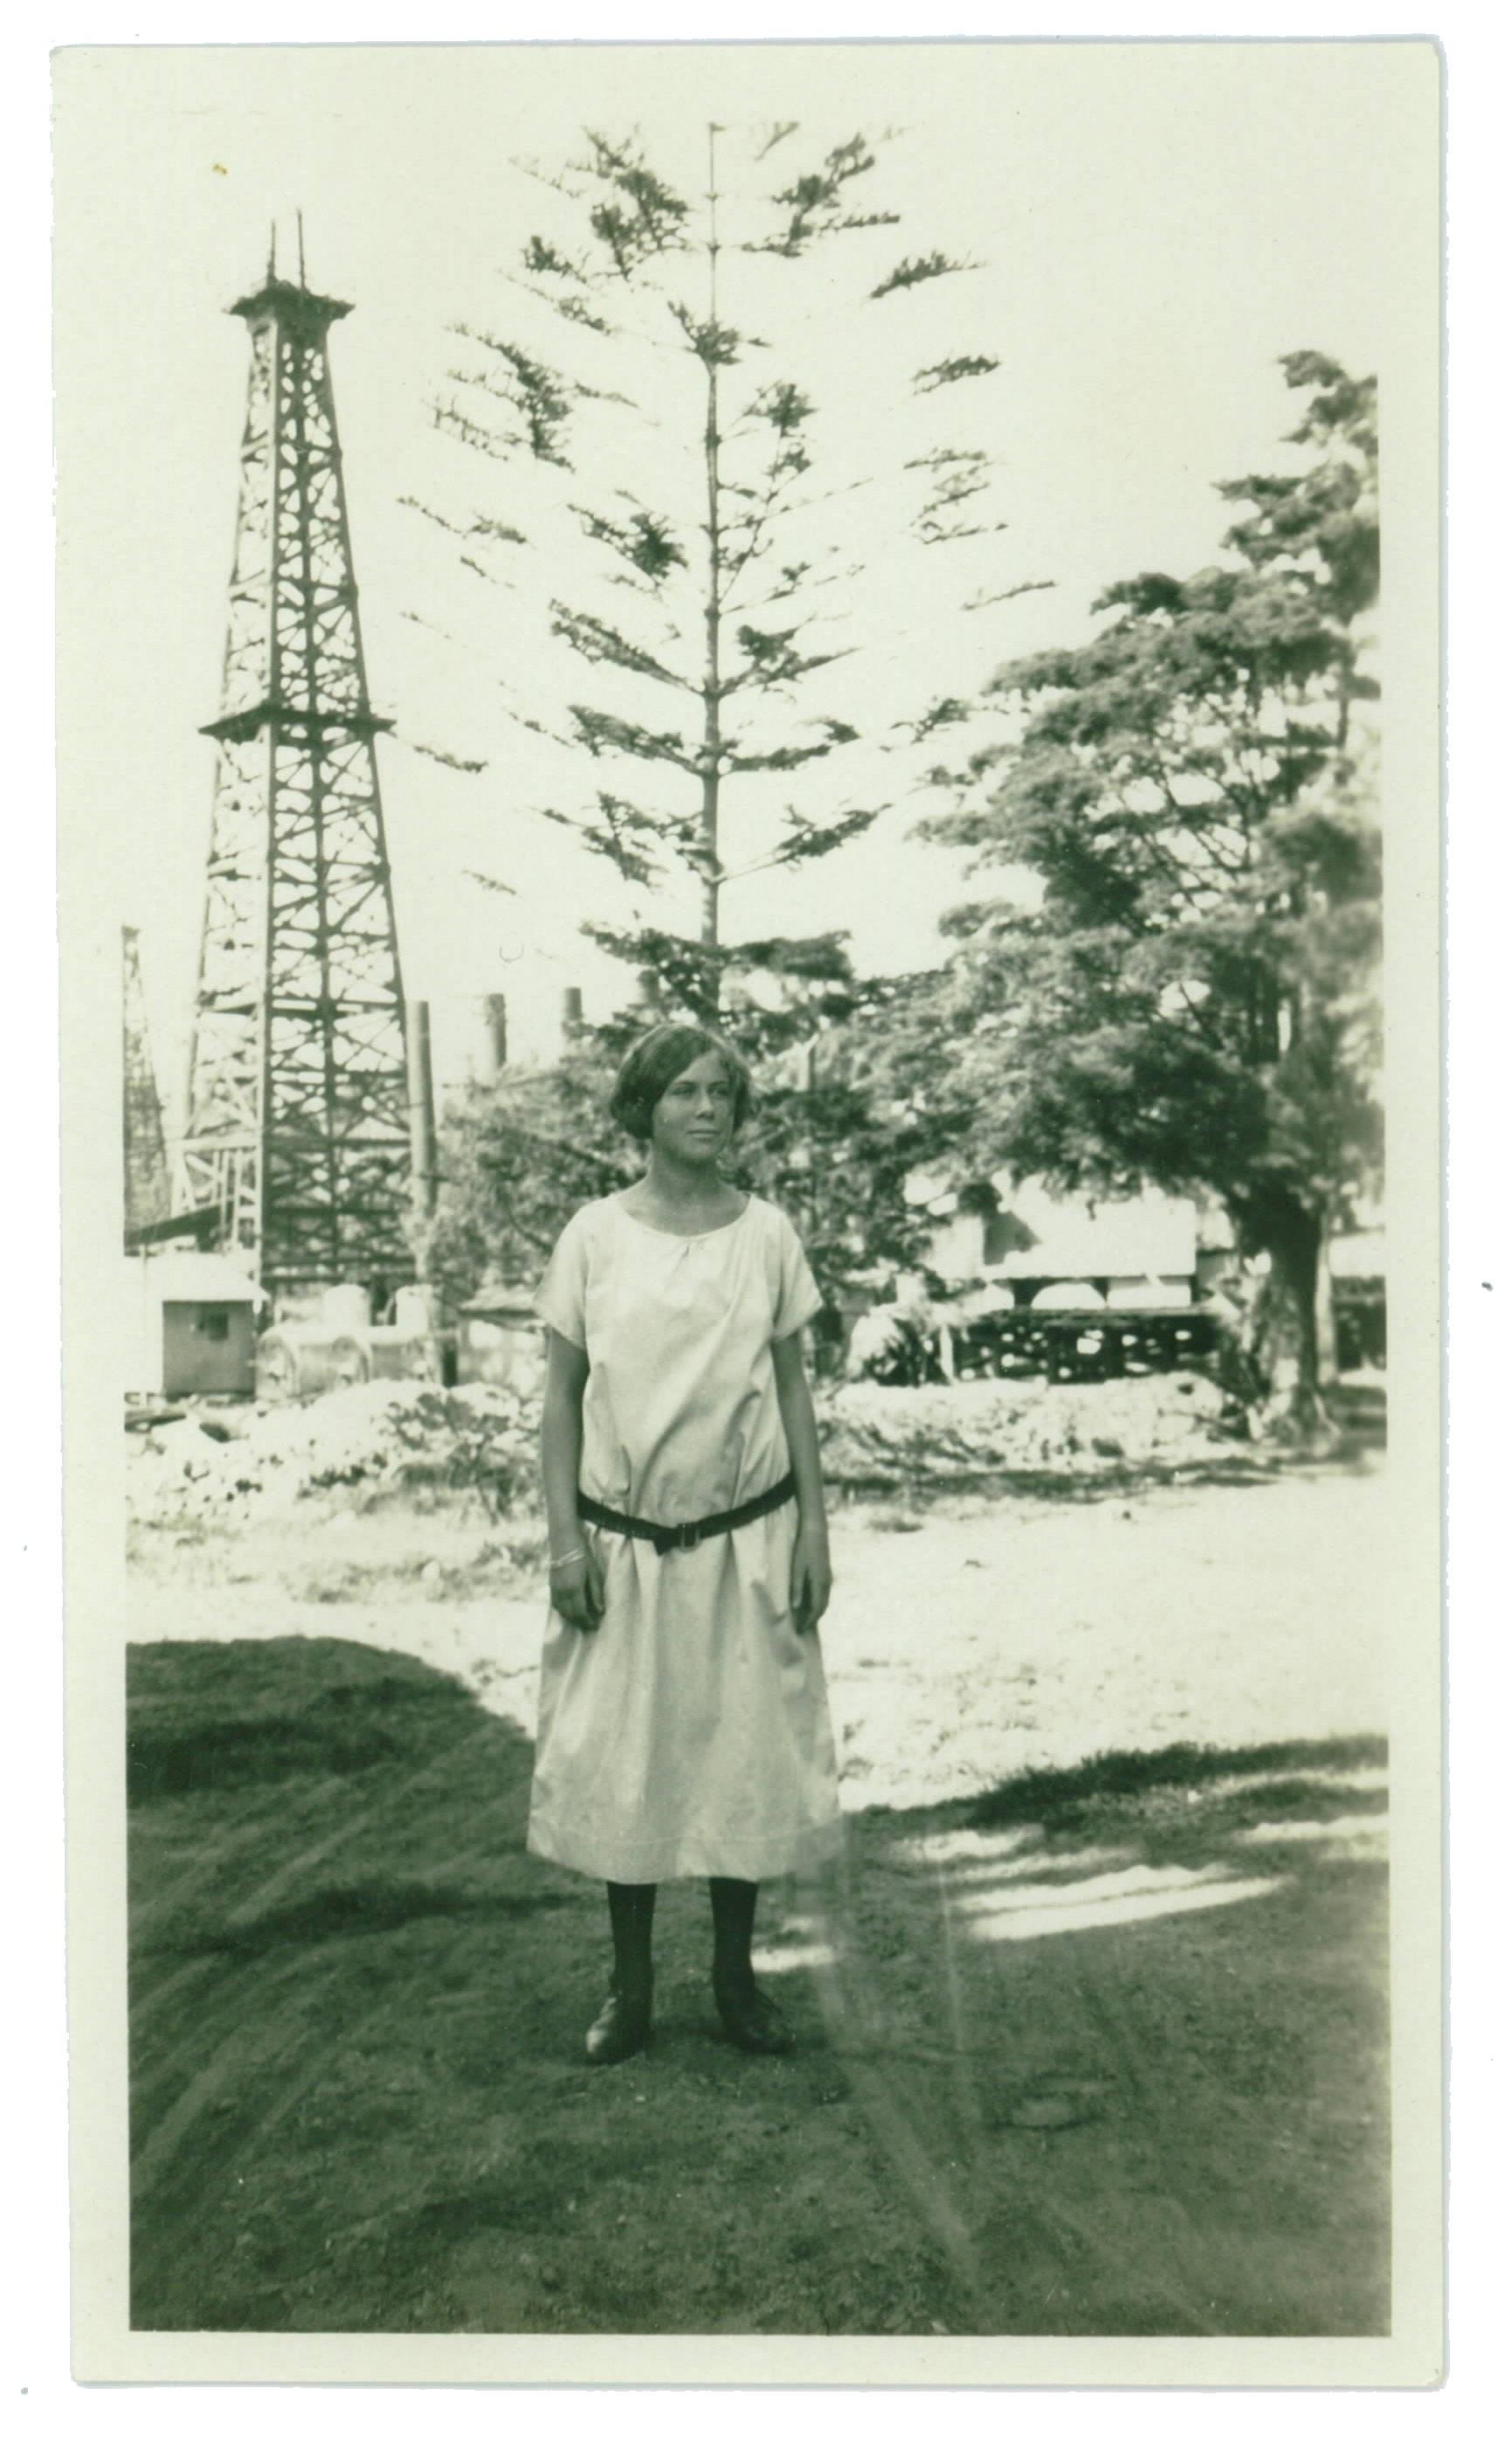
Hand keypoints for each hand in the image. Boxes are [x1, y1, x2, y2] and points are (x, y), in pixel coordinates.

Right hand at [550, 1540, 604, 1633]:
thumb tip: (600, 1611)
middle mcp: (562, 1592)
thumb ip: (596, 1594)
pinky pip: (555, 1605)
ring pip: (561, 1612)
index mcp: (574, 1589)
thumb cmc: (583, 1555)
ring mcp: (554, 1590)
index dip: (588, 1622)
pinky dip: (563, 1612)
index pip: (581, 1613)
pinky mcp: (550, 1586)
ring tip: (581, 1621)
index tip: (596, 1626)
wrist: (564, 1541)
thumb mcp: (594, 1573)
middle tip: (590, 1626)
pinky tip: (570, 1612)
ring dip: (571, 1619)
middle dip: (581, 1623)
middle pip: (571, 1615)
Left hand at [790, 1521, 831, 1636]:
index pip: (816, 1610)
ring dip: (816, 1611)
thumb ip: (796, 1589)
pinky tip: (808, 1602)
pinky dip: (817, 1602)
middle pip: (822, 1607)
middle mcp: (827, 1583)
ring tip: (804, 1618)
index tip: (799, 1630)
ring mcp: (828, 1577)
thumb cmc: (803, 1549)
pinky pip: (823, 1593)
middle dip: (813, 1619)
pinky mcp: (826, 1572)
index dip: (808, 1621)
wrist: (815, 1530)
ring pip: (824, 1600)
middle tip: (801, 1628)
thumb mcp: (796, 1569)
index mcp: (820, 1584)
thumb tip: (795, 1608)